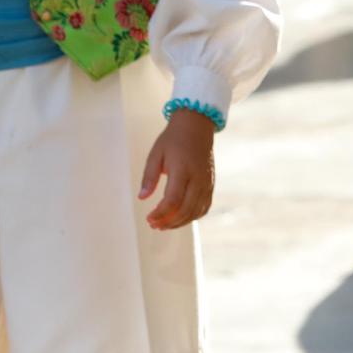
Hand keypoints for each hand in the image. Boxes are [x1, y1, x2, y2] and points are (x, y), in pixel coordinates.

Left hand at [139, 108, 216, 229]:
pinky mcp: (211, 184)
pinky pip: (204, 207)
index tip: (148, 218)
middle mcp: (198, 178)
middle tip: (154, 225)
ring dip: (179, 222)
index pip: (172, 200)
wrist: (197, 127)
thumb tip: (142, 198)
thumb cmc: (173, 140)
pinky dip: (192, 216)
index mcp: (182, 169)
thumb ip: (149, 177)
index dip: (160, 213)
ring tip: (164, 225)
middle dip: (168, 222)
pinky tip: (180, 218)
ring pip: (195, 211)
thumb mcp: (156, 154)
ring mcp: (207, 182)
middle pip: (185, 209)